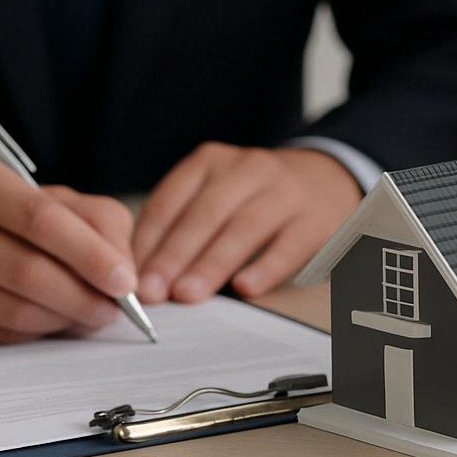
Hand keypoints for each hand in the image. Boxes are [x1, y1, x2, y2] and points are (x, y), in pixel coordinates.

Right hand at [0, 154, 138, 343]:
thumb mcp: (31, 195)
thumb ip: (91, 219)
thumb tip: (126, 271)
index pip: (40, 219)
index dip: (90, 254)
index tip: (125, 281)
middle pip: (29, 271)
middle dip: (84, 297)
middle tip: (115, 311)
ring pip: (14, 310)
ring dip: (64, 320)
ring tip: (89, 317)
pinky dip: (34, 333)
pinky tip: (49, 323)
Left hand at [132, 144, 361, 302]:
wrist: (326, 178)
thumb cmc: (255, 196)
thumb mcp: (215, 192)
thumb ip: (181, 224)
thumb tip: (143, 274)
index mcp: (211, 162)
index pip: (170, 201)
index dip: (148, 241)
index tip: (130, 276)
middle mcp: (247, 169)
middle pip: (204, 214)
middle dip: (174, 256)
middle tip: (152, 292)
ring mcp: (284, 191)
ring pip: (243, 228)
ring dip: (211, 264)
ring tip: (188, 294)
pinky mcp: (315, 218)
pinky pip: (288, 245)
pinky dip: (265, 268)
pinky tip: (245, 288)